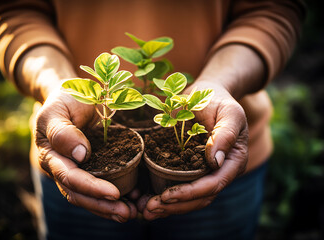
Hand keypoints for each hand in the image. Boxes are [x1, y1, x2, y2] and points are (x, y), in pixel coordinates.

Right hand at [34, 88, 136, 221]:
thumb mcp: (58, 109)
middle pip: (79, 194)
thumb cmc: (63, 100)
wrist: (71, 96)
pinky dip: (112, 197)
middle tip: (126, 213)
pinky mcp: (91, 167)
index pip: (70, 177)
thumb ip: (63, 132)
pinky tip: (132, 200)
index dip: (91, 187)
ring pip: (88, 196)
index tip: (114, 193)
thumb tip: (80, 155)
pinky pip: (99, 186)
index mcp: (50, 155)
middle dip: (102, 206)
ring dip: (108, 208)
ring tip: (131, 213)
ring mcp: (76, 170)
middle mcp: (61, 168)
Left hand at [141, 82, 248, 219]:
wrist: (207, 94)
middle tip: (149, 208)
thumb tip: (216, 161)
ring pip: (190, 198)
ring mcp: (205, 171)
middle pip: (201, 198)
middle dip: (175, 205)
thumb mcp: (228, 113)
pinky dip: (164, 195)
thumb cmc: (219, 100)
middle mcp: (220, 171)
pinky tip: (146, 197)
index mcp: (234, 161)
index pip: (214, 184)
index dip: (191, 193)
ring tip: (145, 210)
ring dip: (168, 206)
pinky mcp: (191, 168)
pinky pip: (180, 186)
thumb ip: (225, 135)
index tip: (167, 196)